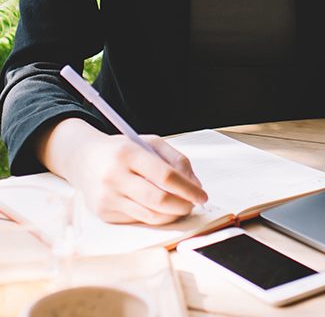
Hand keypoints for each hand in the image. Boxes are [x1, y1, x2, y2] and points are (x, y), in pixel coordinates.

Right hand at [38, 118, 207, 224]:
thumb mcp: (151, 143)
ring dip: (172, 215)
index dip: (188, 188)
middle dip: (183, 205)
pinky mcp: (103, 213)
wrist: (84, 160)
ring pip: (150, 215)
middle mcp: (114, 176)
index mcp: (128, 154)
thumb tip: (196, 185)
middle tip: (194, 205)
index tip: (202, 195)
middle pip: (158, 199)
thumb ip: (177, 160)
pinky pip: (138, 219)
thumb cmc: (124, 150)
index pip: (165, 176)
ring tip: (181, 207)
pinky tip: (160, 208)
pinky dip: (155, 216)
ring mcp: (107, 198)